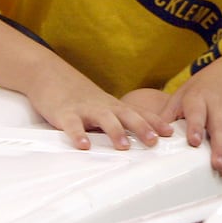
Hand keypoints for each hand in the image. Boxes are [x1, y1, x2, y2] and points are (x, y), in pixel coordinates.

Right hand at [28, 69, 173, 150]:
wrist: (50, 75)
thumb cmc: (80, 97)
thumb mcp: (104, 106)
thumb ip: (119, 120)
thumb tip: (141, 137)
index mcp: (115, 106)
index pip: (140, 113)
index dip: (156, 122)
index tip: (171, 133)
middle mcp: (104, 106)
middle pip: (127, 115)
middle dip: (142, 128)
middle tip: (154, 141)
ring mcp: (85, 109)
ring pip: (104, 118)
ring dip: (115, 132)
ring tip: (123, 147)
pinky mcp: (65, 113)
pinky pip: (73, 125)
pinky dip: (78, 135)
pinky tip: (84, 146)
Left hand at [162, 66, 221, 175]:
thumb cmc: (203, 88)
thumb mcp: (182, 94)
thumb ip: (168, 113)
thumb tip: (151, 134)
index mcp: (198, 99)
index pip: (197, 113)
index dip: (196, 127)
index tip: (194, 142)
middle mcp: (219, 106)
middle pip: (221, 128)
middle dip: (220, 148)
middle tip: (217, 165)